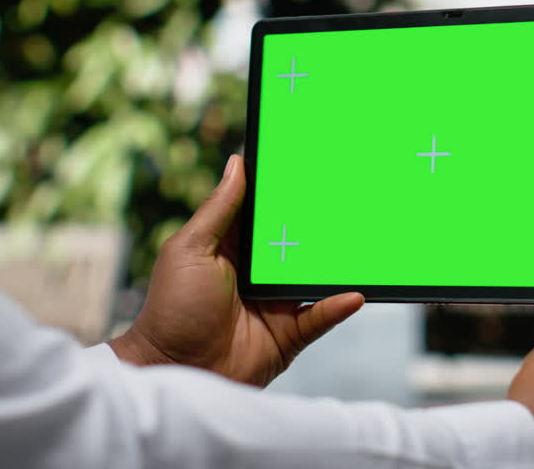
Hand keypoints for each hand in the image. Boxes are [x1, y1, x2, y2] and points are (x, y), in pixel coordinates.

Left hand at [108, 155, 363, 386]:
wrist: (174, 369)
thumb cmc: (172, 307)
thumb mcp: (190, 248)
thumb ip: (218, 209)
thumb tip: (237, 164)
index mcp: (232, 246)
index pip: (264, 212)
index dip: (283, 190)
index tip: (309, 163)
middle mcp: (257, 272)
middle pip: (296, 241)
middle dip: (320, 223)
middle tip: (351, 197)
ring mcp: (275, 302)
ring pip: (313, 277)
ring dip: (335, 264)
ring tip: (362, 242)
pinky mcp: (288, 334)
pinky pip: (320, 316)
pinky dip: (337, 305)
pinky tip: (354, 293)